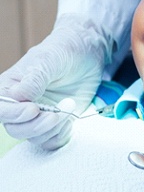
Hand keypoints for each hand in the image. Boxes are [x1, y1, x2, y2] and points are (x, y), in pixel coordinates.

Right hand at [0, 14, 112, 149]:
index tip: (33, 109)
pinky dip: (61, 135)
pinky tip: (70, 120)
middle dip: (37, 126)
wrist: (87, 53)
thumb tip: (18, 96)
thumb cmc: (64, 51)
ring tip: (68, 106)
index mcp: (11, 87)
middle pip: (17, 129)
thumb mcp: (49, 60)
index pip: (2, 109)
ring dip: (53, 128)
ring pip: (36, 137)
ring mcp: (40, 115)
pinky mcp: (57, 123)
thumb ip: (34, 79)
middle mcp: (22, 105)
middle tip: (56, 114)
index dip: (14, 114)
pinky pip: (53, 141)